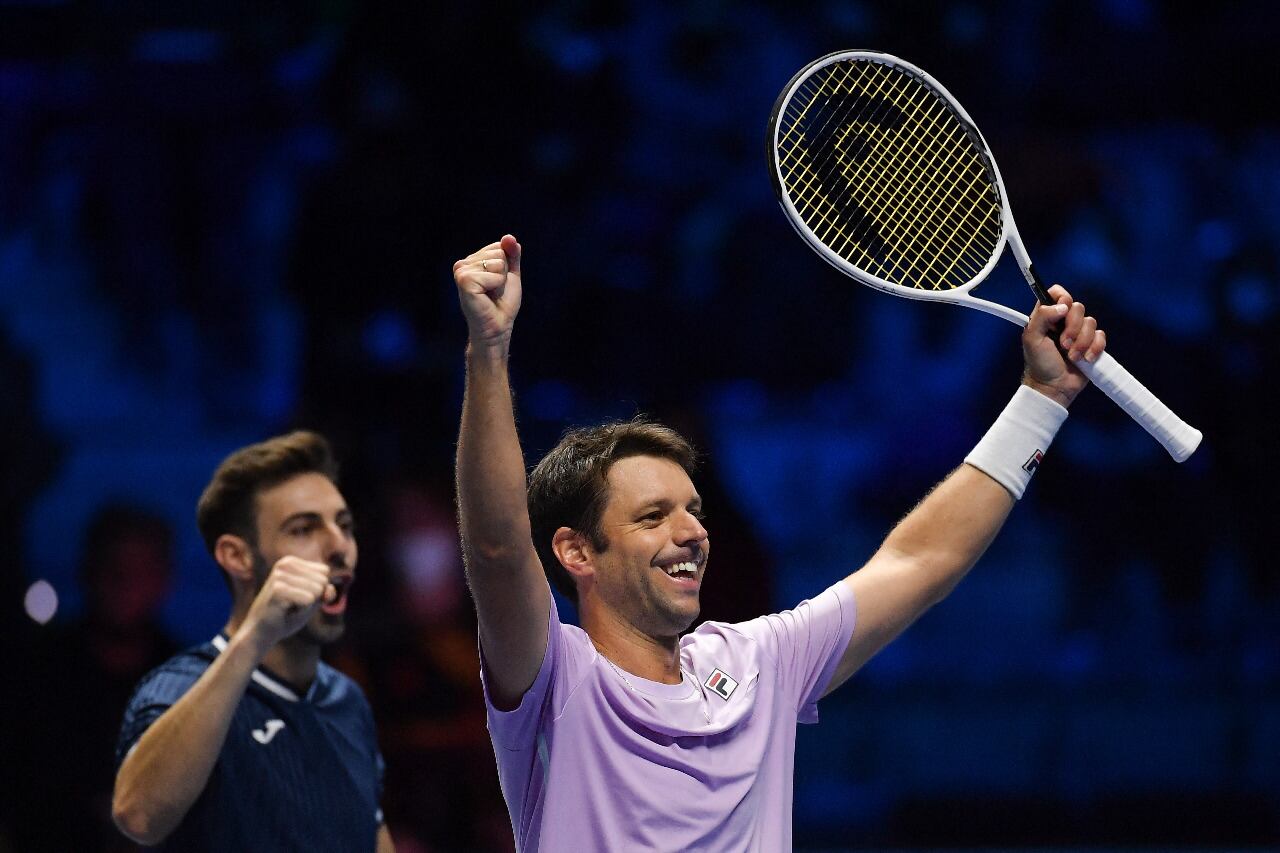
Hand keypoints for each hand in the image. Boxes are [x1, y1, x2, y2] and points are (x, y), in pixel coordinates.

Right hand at [239, 556, 334, 649]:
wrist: (260, 634)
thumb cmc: (286, 616)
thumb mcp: (312, 602)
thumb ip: (325, 592)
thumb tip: (330, 589)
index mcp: (291, 562)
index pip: (325, 572)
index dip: (317, 591)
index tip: (298, 598)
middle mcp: (285, 563)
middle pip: (323, 580)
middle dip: (313, 599)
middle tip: (292, 606)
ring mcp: (279, 575)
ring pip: (318, 590)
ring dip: (307, 606)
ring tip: (288, 609)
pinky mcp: (278, 589)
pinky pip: (309, 600)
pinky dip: (302, 611)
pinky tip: (285, 612)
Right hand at [454, 235, 521, 353]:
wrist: (497, 327)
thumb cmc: (502, 303)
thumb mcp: (510, 274)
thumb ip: (511, 255)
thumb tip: (509, 237)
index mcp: (471, 260)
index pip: (499, 247)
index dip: (506, 266)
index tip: (498, 283)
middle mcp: (463, 264)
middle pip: (498, 252)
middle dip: (503, 273)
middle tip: (494, 290)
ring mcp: (461, 271)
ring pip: (497, 262)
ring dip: (500, 280)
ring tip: (490, 294)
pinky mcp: (464, 280)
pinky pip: (492, 274)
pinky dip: (496, 286)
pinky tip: (486, 296)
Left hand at [1021, 283, 1106, 407]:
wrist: (1054, 387)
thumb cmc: (1040, 364)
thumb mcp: (1032, 338)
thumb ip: (1041, 317)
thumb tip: (1062, 306)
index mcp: (1047, 317)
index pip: (1057, 293)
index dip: (1062, 298)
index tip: (1061, 312)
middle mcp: (1063, 322)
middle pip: (1078, 307)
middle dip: (1072, 327)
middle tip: (1063, 344)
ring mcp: (1079, 332)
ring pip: (1091, 322)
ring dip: (1082, 342)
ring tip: (1072, 356)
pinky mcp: (1092, 344)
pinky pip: (1101, 336)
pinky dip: (1094, 348)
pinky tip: (1084, 359)